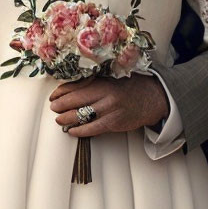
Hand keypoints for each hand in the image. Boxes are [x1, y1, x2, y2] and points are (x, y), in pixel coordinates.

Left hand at [49, 74, 168, 135]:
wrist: (154, 97)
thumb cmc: (132, 86)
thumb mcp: (113, 78)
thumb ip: (95, 82)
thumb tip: (71, 87)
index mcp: (104, 81)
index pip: (76, 86)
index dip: (61, 92)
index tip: (53, 96)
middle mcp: (106, 95)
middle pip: (75, 101)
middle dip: (60, 105)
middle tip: (53, 108)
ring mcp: (110, 110)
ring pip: (81, 116)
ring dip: (66, 119)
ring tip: (59, 120)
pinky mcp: (114, 123)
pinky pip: (93, 129)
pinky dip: (80, 131)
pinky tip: (72, 131)